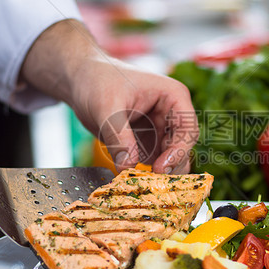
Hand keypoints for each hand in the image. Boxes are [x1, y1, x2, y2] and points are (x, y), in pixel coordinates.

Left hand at [19, 20, 197, 173]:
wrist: (81, 81)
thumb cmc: (97, 81)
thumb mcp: (107, 108)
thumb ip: (119, 137)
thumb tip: (128, 167)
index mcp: (172, 97)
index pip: (187, 128)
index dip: (179, 150)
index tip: (160, 168)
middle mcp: (171, 115)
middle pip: (183, 148)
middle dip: (170, 168)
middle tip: (152, 186)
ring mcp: (161, 132)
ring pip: (171, 161)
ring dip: (159, 176)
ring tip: (141, 187)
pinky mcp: (148, 145)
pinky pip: (153, 165)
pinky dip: (146, 176)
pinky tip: (133, 185)